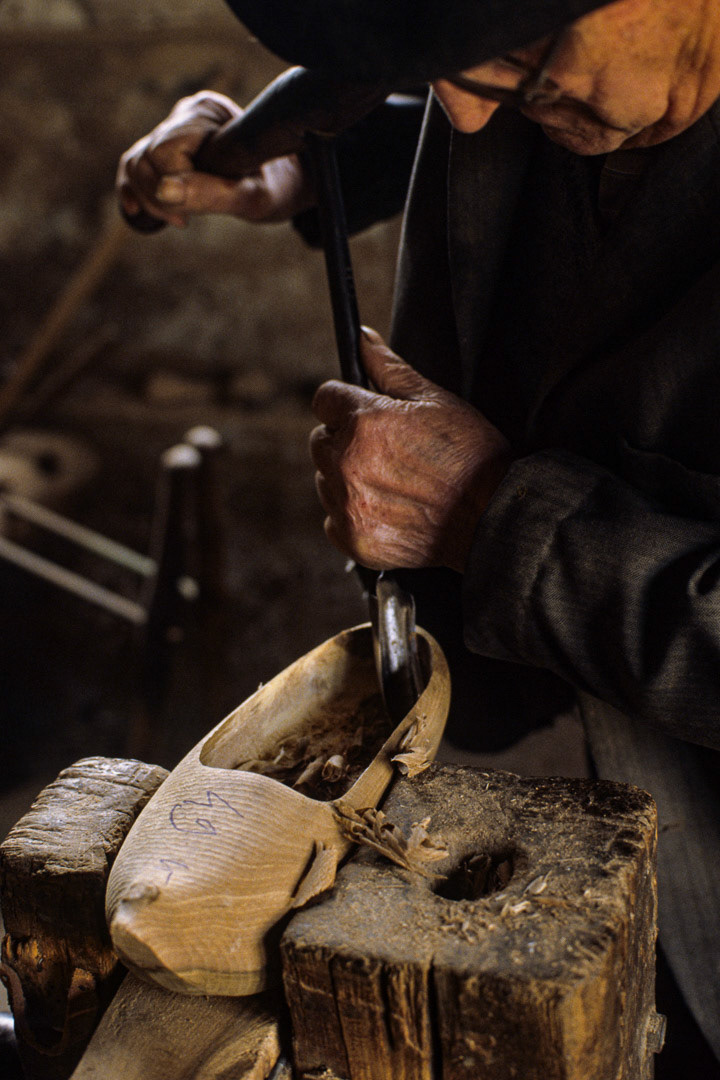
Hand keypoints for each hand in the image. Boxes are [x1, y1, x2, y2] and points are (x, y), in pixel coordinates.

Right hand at [116, 91, 313, 227]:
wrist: (287, 182)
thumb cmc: (277, 187)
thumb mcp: (252, 197)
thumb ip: (211, 193)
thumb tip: (164, 191)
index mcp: (208, 113)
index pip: (164, 153)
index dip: (171, 190)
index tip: (188, 218)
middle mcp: (187, 114)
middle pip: (143, 158)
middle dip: (157, 197)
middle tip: (183, 220)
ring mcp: (176, 129)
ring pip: (134, 163)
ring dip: (145, 198)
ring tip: (177, 218)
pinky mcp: (169, 148)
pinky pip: (135, 166)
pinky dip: (133, 192)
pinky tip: (138, 213)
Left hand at [310, 329, 512, 571]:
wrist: (490, 519)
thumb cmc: (470, 457)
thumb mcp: (435, 400)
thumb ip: (389, 368)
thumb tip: (363, 339)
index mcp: (363, 422)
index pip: (325, 399)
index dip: (347, 404)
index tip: (364, 415)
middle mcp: (345, 463)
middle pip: (320, 440)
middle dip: (345, 441)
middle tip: (387, 453)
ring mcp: (345, 504)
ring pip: (325, 480)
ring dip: (347, 478)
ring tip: (392, 483)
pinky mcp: (350, 538)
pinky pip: (332, 519)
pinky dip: (352, 515)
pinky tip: (388, 509)